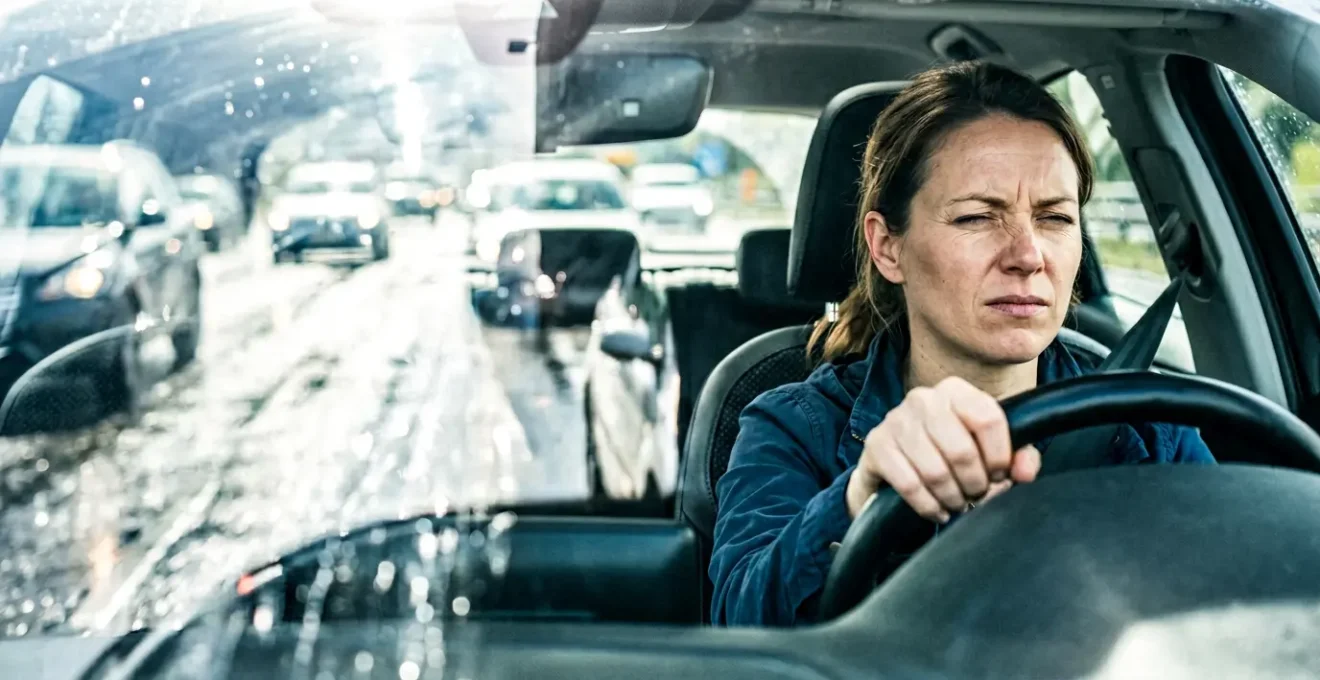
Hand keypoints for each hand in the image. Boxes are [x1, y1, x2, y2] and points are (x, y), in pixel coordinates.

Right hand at [845, 376, 1040, 522]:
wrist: (896, 462)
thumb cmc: (951, 453)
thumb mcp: (989, 450)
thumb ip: (1020, 457)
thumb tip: (1024, 471)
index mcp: (956, 391)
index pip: (988, 419)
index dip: (1000, 456)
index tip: (999, 475)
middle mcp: (923, 398)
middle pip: (961, 450)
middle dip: (975, 484)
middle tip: (976, 495)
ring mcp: (895, 421)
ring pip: (935, 472)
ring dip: (952, 498)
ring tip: (958, 503)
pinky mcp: (876, 446)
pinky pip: (909, 485)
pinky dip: (928, 506)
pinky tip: (937, 510)